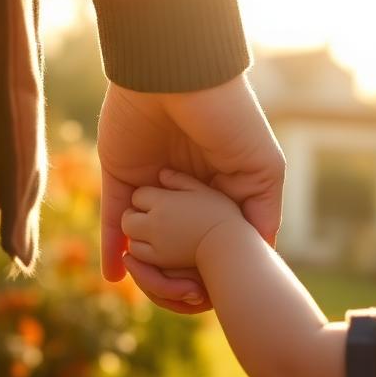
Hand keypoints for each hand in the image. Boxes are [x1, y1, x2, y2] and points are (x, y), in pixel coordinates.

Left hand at [97, 75, 283, 311]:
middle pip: (179, 242)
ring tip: (150, 290)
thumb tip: (264, 254)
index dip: (218, 264)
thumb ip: (262, 209)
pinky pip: (113, 218)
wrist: (177, 75)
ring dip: (146, 263)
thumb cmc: (228, 118)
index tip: (217, 293)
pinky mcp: (119, 175)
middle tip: (182, 300)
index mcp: (220, 185)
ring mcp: (151, 183)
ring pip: (146, 234)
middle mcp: (184, 187)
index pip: (217, 235)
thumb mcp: (262, 166)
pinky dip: (111, 246)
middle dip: (179, 272)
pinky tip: (114, 276)